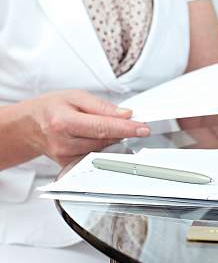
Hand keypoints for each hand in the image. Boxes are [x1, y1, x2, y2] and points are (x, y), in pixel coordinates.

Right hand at [21, 90, 149, 165]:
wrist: (30, 126)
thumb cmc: (51, 108)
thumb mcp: (75, 96)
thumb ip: (102, 106)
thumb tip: (125, 114)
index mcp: (63, 121)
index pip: (102, 127)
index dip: (126, 128)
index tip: (143, 128)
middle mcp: (63, 142)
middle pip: (105, 140)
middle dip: (122, 131)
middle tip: (131, 123)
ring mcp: (65, 157)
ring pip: (102, 150)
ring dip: (112, 139)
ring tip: (105, 127)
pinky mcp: (68, 166)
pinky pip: (94, 157)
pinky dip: (102, 147)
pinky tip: (96, 138)